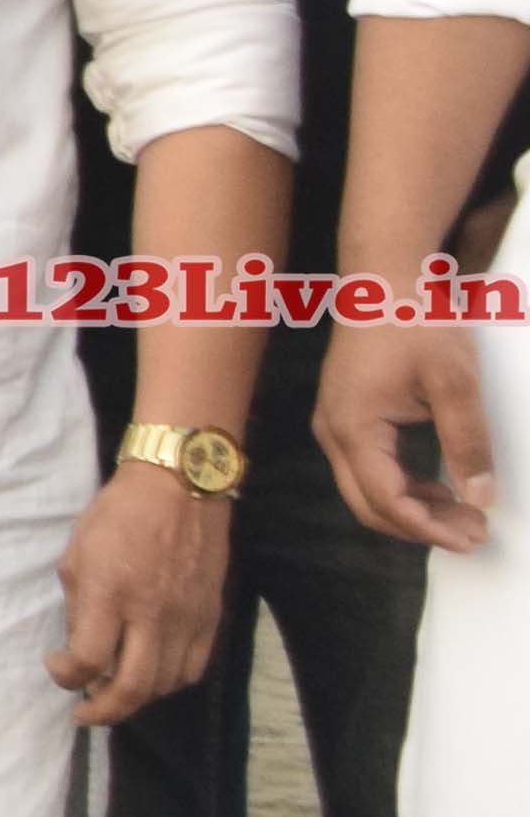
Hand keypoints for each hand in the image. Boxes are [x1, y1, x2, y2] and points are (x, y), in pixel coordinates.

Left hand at [47, 462, 233, 722]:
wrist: (181, 485)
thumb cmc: (119, 514)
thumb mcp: (78, 554)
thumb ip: (80, 606)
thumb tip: (81, 649)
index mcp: (111, 594)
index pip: (90, 661)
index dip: (68, 677)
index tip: (58, 666)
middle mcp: (152, 613)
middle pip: (133, 688)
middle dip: (104, 711)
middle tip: (85, 712)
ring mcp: (187, 618)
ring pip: (167, 684)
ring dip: (137, 698)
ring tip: (116, 692)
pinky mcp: (211, 616)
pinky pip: (194, 667)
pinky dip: (170, 682)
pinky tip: (152, 676)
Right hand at [319, 322, 493, 552]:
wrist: (384, 280)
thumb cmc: (418, 324)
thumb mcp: (454, 383)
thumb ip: (467, 442)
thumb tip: (482, 499)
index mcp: (354, 428)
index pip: (386, 500)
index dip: (429, 528)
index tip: (473, 536)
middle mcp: (333, 435)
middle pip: (369, 506)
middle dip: (421, 528)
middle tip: (473, 533)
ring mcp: (334, 426)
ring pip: (366, 491)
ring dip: (413, 511)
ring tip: (464, 512)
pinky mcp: (345, 418)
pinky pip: (369, 470)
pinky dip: (403, 488)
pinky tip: (438, 485)